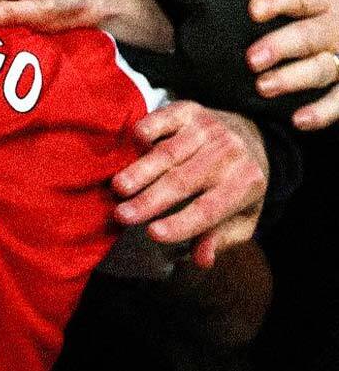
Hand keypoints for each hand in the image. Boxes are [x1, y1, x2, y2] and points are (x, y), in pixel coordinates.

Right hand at [112, 101, 267, 268]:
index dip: (181, 223)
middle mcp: (230, 154)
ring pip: (170, 153)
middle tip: (121, 215)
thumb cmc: (236, 183)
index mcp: (246, 184)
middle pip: (184, 181)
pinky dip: (149, 128)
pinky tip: (134, 143)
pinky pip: (167, 118)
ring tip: (118, 187)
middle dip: (150, 200)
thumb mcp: (241, 217)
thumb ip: (221, 238)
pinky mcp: (191, 110)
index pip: (209, 209)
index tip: (152, 234)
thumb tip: (202, 260)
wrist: (251, 133)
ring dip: (142, 170)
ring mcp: (209, 129)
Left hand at [247, 0, 338, 128]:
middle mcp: (338, 24)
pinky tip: (300, 120)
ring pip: (324, 68)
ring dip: (296, 79)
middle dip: (282, 47)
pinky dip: (324, 111)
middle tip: (251, 59)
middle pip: (309, 36)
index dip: (278, 1)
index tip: (254, 9)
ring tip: (264, 87)